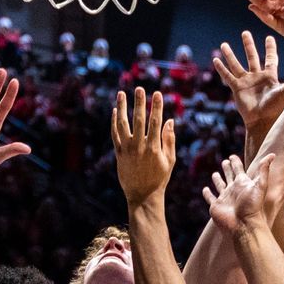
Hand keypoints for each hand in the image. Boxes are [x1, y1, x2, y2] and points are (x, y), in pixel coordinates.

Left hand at [112, 88, 175, 205]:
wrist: (142, 195)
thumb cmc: (159, 178)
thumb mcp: (170, 160)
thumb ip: (169, 140)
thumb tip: (169, 120)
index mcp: (154, 147)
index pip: (156, 122)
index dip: (156, 106)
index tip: (157, 93)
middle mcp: (139, 146)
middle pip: (139, 120)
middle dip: (139, 103)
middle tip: (139, 88)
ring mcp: (127, 150)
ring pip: (123, 124)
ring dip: (122, 108)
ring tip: (121, 93)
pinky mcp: (118, 154)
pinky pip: (115, 135)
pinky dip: (114, 122)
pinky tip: (115, 111)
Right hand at [202, 154, 273, 232]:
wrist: (244, 225)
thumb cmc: (253, 206)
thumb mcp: (260, 185)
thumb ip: (264, 170)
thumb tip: (272, 154)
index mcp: (242, 183)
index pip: (238, 169)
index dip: (236, 162)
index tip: (232, 156)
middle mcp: (233, 190)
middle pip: (229, 175)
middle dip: (227, 168)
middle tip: (225, 161)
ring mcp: (224, 198)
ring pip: (219, 185)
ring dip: (217, 179)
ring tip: (215, 174)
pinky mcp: (216, 206)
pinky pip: (210, 198)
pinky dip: (207, 193)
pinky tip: (205, 189)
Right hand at [212, 31, 283, 129]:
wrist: (264, 122)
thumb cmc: (278, 108)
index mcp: (270, 76)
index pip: (269, 58)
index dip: (270, 48)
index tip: (269, 37)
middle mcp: (257, 77)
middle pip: (252, 57)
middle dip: (248, 45)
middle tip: (245, 33)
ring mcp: (246, 83)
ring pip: (236, 64)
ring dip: (230, 54)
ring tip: (224, 44)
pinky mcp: (237, 89)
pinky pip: (228, 76)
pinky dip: (222, 68)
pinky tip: (215, 59)